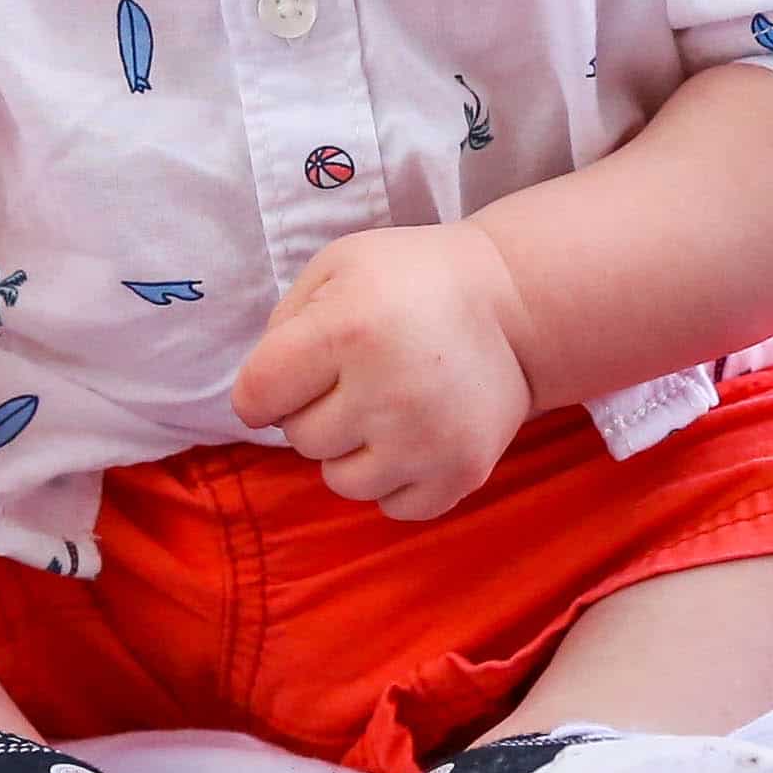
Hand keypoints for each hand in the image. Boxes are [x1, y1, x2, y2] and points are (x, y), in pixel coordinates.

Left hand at [230, 224, 541, 521]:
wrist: (515, 302)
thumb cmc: (413, 278)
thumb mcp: (337, 266)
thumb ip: (283, 323)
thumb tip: (260, 395)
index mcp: (349, 330)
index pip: (256, 395)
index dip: (262, 389)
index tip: (289, 376)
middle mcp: (388, 392)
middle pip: (300, 439)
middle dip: (315, 411)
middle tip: (356, 378)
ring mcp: (428, 441)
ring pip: (342, 481)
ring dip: (351, 451)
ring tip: (385, 409)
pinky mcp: (463, 473)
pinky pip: (393, 506)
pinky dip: (396, 480)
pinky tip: (413, 437)